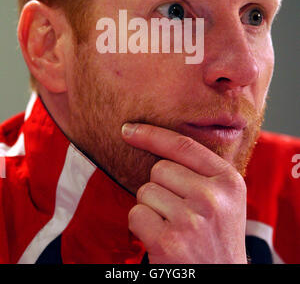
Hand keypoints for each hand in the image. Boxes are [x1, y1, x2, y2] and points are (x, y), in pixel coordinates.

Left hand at [122, 122, 247, 263]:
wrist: (223, 281)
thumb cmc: (217, 238)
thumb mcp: (225, 200)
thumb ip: (202, 172)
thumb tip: (155, 140)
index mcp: (229, 181)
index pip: (184, 146)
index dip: (152, 134)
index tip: (128, 129)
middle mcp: (212, 197)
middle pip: (159, 169)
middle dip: (160, 188)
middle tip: (180, 213)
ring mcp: (191, 220)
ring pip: (145, 191)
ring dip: (151, 208)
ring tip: (174, 227)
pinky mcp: (169, 241)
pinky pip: (136, 215)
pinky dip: (141, 227)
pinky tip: (162, 240)